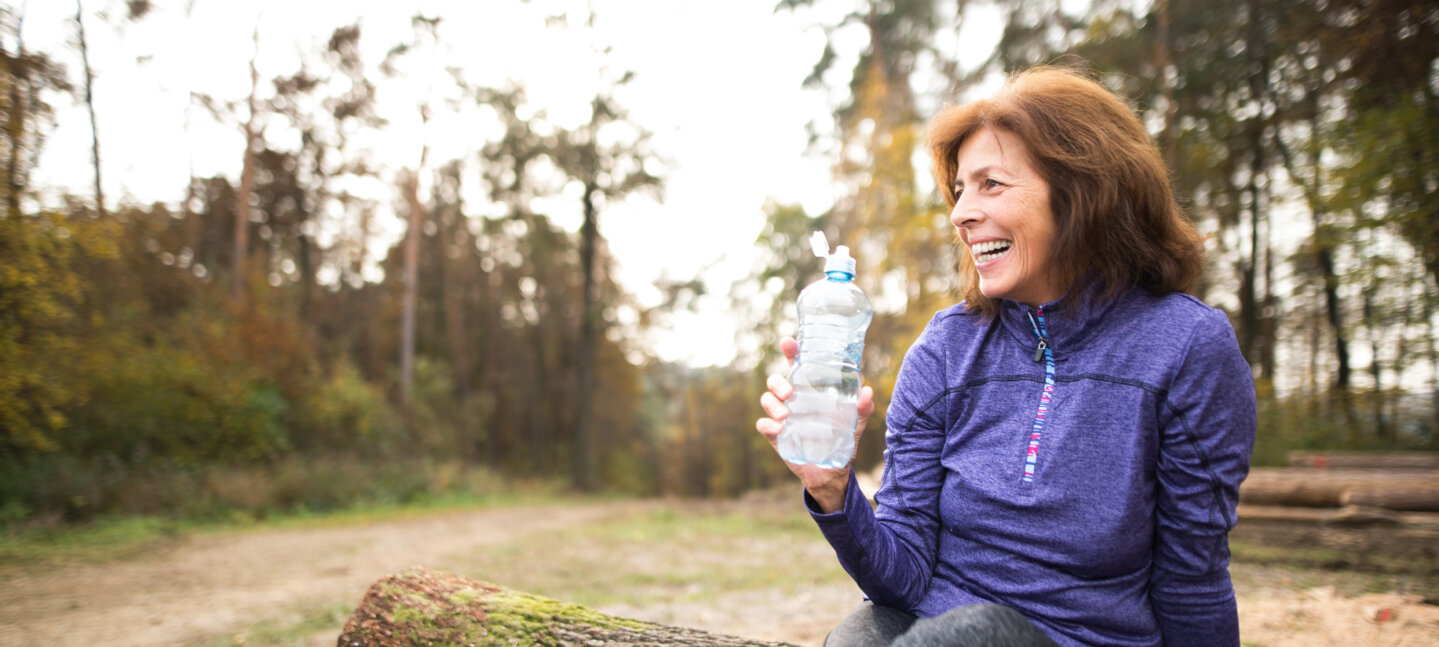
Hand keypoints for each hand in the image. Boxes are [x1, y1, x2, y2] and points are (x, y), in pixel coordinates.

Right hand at [755, 336, 873, 513]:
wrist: (832, 474)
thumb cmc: (842, 442)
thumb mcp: (855, 425)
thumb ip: (862, 409)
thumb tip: (867, 391)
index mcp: (810, 392)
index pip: (797, 366)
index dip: (791, 352)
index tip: (788, 342)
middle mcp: (793, 401)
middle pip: (775, 381)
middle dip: (777, 381)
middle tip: (789, 392)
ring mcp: (782, 418)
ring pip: (766, 400)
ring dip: (772, 403)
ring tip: (785, 414)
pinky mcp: (777, 437)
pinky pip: (764, 425)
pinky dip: (768, 424)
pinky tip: (779, 428)